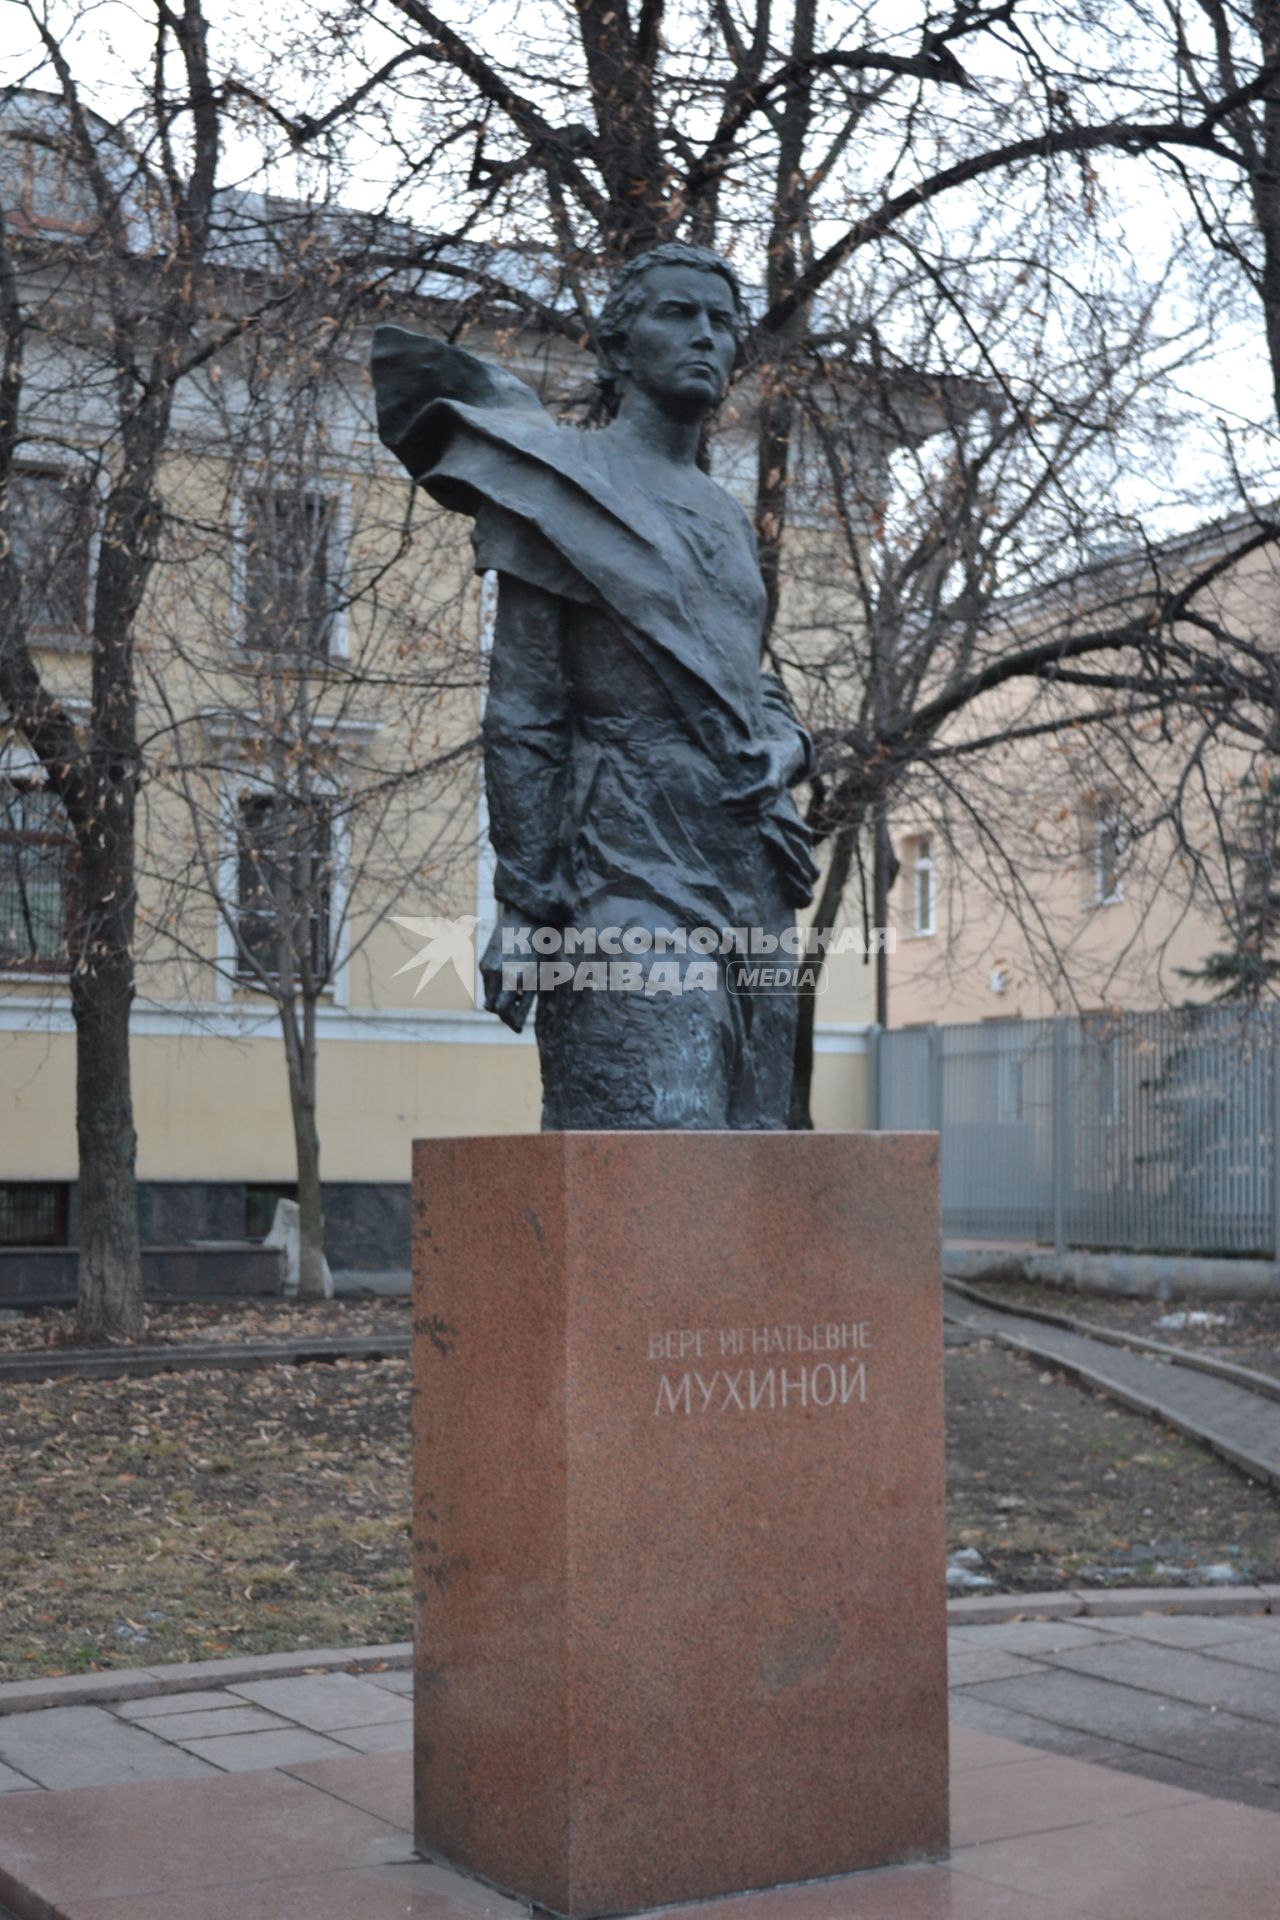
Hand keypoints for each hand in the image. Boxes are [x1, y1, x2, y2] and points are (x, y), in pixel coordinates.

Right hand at [480, 916, 534, 1033]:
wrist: (526, 914)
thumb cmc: (540, 944)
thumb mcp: (540, 972)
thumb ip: (527, 995)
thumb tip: (516, 1018)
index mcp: (512, 976)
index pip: (503, 1011)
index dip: (510, 1022)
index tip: (518, 1028)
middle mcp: (495, 972)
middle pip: (492, 1006)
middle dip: (503, 1014)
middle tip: (516, 1017)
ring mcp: (486, 966)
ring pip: (488, 995)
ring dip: (500, 1000)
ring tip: (517, 998)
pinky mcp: (483, 960)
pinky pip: (488, 982)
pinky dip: (497, 987)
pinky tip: (512, 982)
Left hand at [725, 738, 806, 820]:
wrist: (791, 760)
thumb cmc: (774, 751)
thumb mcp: (766, 746)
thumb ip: (754, 750)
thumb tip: (741, 754)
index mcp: (776, 773)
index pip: (767, 786)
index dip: (751, 793)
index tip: (733, 795)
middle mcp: (778, 788)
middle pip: (760, 801)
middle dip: (740, 804)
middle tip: (722, 801)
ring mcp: (776, 797)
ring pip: (760, 811)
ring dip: (743, 814)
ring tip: (726, 812)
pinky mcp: (772, 802)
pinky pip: (762, 815)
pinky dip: (750, 820)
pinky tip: (736, 821)